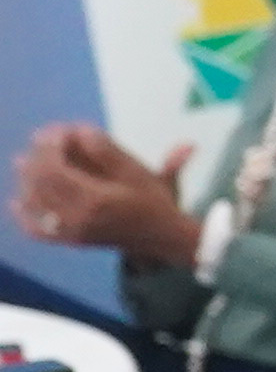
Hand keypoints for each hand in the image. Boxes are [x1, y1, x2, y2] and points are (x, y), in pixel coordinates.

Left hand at [12, 124, 192, 264]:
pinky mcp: (71, 240)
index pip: (54, 168)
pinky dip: (23, 217)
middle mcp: (77, 217)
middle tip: (41, 141)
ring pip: (34, 203)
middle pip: (40, 183)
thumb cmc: (154, 201)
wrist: (163, 237)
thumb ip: (109, 151)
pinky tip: (17, 202)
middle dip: (37, 157)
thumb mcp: (138, 172)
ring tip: (24, 162)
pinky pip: (37, 232)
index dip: (49, 146)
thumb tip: (82, 130)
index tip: (57, 131)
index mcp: (95, 199)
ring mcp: (71, 231)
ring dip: (25, 180)